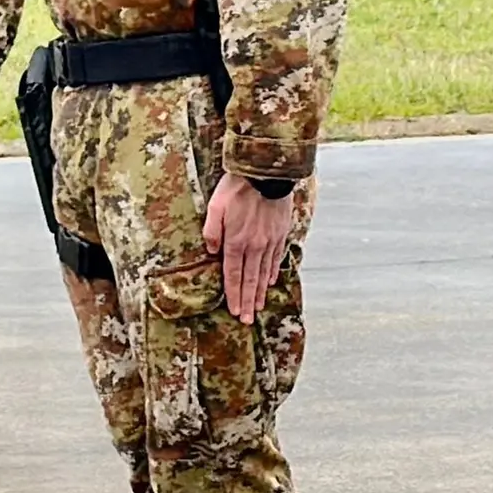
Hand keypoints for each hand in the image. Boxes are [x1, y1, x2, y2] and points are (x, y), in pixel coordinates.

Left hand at [203, 173, 297, 318]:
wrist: (266, 173)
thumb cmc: (236, 187)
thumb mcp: (215, 206)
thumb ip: (211, 231)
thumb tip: (211, 251)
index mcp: (235, 241)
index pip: (234, 275)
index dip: (234, 294)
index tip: (235, 311)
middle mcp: (254, 246)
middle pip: (250, 280)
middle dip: (248, 302)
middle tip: (247, 320)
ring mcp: (269, 241)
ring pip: (264, 272)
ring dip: (260, 292)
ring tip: (259, 307)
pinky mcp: (280, 233)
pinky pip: (276, 258)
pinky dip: (273, 272)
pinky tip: (271, 282)